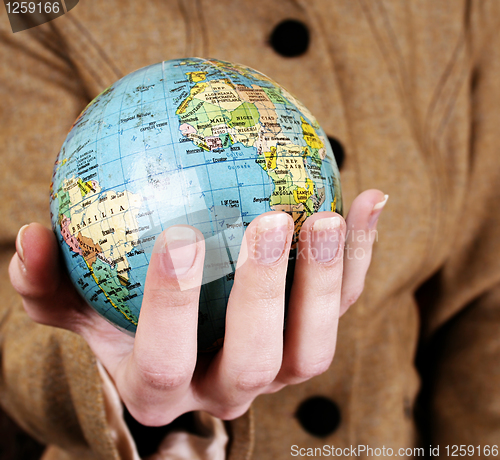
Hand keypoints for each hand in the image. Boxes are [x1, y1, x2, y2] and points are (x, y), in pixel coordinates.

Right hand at [9, 189, 386, 425]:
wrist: (181, 342)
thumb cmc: (120, 319)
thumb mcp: (77, 305)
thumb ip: (49, 283)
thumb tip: (27, 238)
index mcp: (162, 386)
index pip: (164, 362)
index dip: (171, 308)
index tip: (178, 236)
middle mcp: (227, 388)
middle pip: (255, 361)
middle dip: (263, 294)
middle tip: (270, 221)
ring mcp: (278, 369)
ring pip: (313, 345)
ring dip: (324, 280)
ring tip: (328, 214)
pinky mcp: (312, 339)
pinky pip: (345, 301)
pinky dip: (361, 252)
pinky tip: (368, 198)